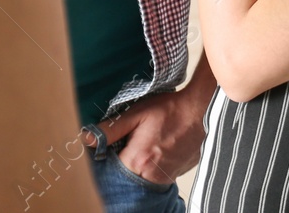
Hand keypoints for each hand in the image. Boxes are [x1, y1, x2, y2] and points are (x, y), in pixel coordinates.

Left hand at [86, 83, 210, 184]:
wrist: (202, 109)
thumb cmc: (171, 109)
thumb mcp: (136, 113)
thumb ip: (110, 129)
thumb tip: (86, 138)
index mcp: (137, 160)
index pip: (109, 173)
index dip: (106, 162)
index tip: (108, 150)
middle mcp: (151, 175)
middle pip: (126, 177)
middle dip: (124, 163)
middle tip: (130, 144)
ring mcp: (166, 177)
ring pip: (142, 178)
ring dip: (139, 166)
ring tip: (146, 145)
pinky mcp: (176, 175)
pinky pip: (157, 177)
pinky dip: (154, 166)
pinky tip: (159, 149)